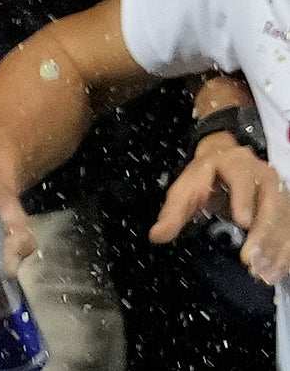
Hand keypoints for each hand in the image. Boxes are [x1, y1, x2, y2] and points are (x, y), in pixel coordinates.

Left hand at [155, 134, 289, 281]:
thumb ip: (173, 212)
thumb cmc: (205, 176)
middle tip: (250, 259)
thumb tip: (156, 235)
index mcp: (235, 163)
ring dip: (275, 249)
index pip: (242, 178)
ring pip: (284, 220)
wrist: (228, 160)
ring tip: (262, 272)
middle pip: (270, 203)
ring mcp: (280, 192)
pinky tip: (275, 271)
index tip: (243, 221)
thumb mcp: (186, 188)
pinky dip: (284, 253)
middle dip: (262, 234)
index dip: (243, 199)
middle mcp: (263, 176)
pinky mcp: (288, 209)